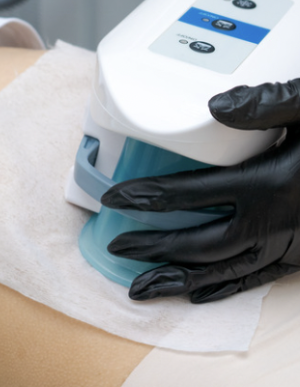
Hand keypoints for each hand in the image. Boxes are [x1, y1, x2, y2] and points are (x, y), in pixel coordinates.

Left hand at [101, 79, 299, 302]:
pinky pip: (259, 281)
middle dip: (153, 246)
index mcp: (271, 183)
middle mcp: (277, 222)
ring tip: (142, 289)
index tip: (114, 199)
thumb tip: (214, 106)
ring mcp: (293, 246)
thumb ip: (270, 102)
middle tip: (115, 247)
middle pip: (198, 241)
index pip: (190, 194)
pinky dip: (226, 289)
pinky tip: (201, 294)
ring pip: (225, 272)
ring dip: (180, 280)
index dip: (147, 197)